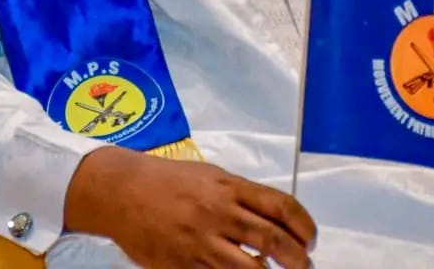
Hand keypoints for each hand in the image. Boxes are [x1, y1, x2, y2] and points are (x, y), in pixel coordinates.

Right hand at [64, 146, 316, 267]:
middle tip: (305, 266)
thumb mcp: (209, 175)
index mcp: (228, 186)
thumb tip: (272, 216)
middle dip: (298, 260)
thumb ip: (240, 195)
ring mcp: (201, 241)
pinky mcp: (184, 264)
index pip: (281, 206)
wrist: (122, 190)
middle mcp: (219, 212)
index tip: (311, 239)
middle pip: (273, 241)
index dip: (304, 226)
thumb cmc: (167, 179)